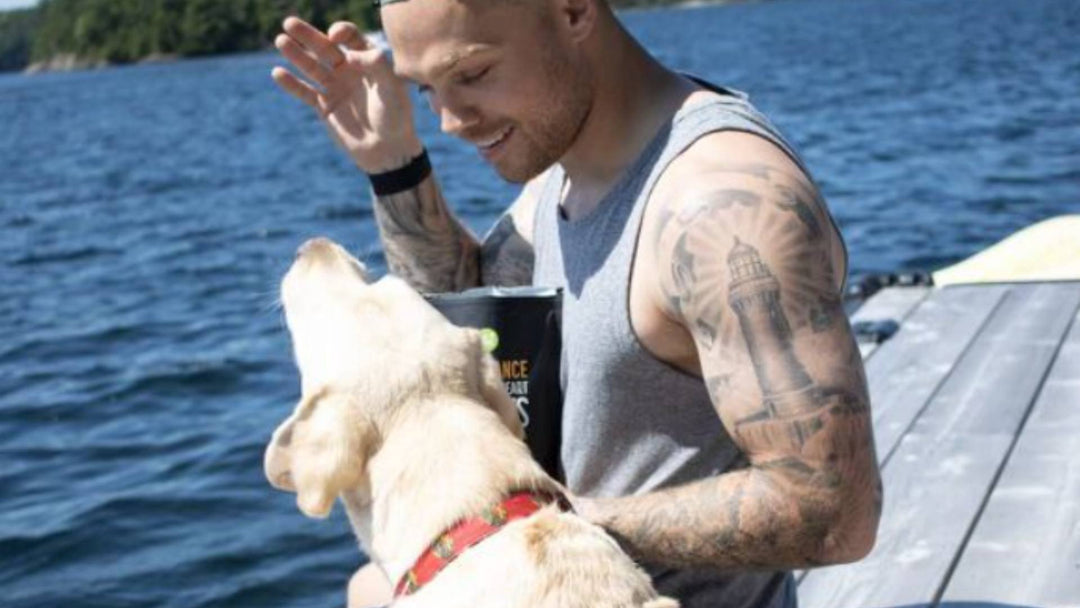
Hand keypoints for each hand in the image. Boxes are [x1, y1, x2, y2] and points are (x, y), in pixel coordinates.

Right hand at [272, 17, 422, 172]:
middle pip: (325, 47)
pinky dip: (291, 84)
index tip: (334, 36)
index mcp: (368, 61)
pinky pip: (305, 92)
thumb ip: (376, 65)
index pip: (350, 38)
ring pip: (312, 67)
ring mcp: (335, 88)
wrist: (387, 151)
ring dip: (296, 54)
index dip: (340, 32)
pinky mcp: (324, 107)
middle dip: (308, 35)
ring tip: (280, 41)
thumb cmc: (395, 118)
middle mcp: (349, 71)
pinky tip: (277, 73)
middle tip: (289, 23)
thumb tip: (349, 54)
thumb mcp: (392, 88)